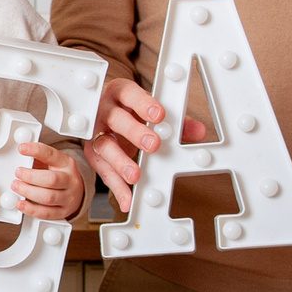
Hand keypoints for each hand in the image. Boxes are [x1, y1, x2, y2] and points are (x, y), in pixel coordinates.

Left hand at [10, 140, 83, 220]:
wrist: (76, 191)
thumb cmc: (60, 174)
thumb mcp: (53, 162)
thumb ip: (39, 158)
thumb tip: (21, 151)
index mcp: (67, 164)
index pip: (51, 155)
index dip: (35, 151)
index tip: (22, 148)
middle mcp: (70, 180)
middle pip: (51, 179)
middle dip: (30, 176)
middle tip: (18, 173)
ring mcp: (68, 198)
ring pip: (48, 197)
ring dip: (28, 192)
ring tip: (16, 186)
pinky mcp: (63, 212)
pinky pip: (46, 213)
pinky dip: (31, 209)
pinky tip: (21, 204)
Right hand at [83, 77, 209, 212]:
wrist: (107, 114)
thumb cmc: (134, 110)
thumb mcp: (155, 111)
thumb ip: (177, 122)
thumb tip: (198, 131)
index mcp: (121, 93)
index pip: (130, 94)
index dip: (143, 104)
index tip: (159, 115)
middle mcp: (105, 110)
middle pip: (116, 119)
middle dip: (134, 133)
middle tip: (153, 145)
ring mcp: (96, 132)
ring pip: (104, 145)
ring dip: (120, 162)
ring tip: (135, 176)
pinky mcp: (93, 153)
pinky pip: (103, 170)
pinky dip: (116, 186)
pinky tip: (127, 198)